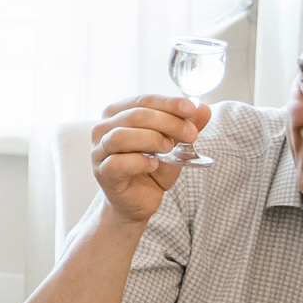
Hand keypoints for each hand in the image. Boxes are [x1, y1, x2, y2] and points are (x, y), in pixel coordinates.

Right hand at [88, 96, 204, 224]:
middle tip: (190, 134)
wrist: (138, 202)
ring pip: (121, 136)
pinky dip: (139, 162)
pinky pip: (117, 162)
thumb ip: (185, 126)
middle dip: (168, 122)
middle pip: (135, 115)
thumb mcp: (174, 145)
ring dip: (152, 139)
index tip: (191, 109)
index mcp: (118, 114)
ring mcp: (99, 151)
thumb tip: (203, 109)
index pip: (143, 100)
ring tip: (170, 148)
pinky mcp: (102, 173)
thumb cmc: (151, 169)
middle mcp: (103, 128)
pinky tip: (153, 164)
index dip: (168, 103)